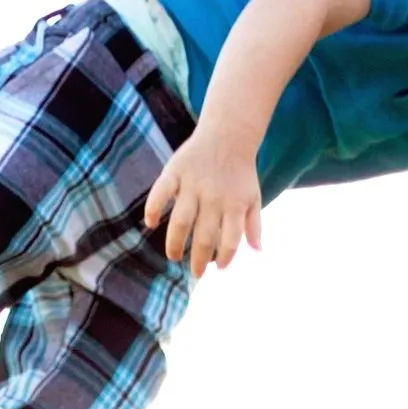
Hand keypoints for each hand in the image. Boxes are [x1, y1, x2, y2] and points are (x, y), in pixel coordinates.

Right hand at [144, 131, 263, 277]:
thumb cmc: (240, 172)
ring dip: (175, 243)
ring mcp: (193, 184)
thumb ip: (254, 224)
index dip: (224, 257)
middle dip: (198, 260)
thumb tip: (257, 251)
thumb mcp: (253, 197)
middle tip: (195, 274)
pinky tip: (150, 223)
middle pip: (204, 237)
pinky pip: (161, 191)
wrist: (228, 134)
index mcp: (234, 205)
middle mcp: (213, 197)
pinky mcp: (175, 171)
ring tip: (173, 256)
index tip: (217, 268)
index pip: (229, 240)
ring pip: (181, 220)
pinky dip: (153, 207)